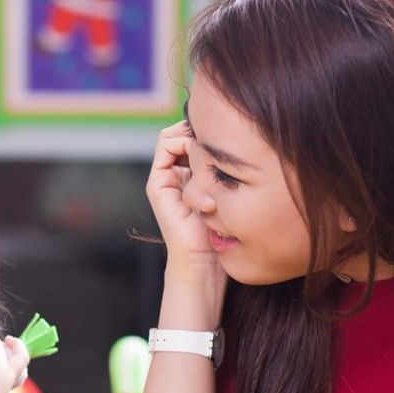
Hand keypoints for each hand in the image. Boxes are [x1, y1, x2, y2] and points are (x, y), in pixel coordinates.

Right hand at [147, 122, 222, 275]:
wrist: (203, 261)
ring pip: (173, 135)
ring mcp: (162, 178)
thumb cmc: (221, 234)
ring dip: (193, 135)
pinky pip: (165, 145)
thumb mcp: (227, 194)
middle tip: (222, 138)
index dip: (208, 132)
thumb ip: (224, 172)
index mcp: (189, 178)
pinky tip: (204, 157)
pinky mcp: (157, 183)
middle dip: (201, 130)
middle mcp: (174, 175)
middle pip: (181, 134)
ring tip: (212, 150)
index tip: (230, 136)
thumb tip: (237, 144)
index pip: (192, 139)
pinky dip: (185, 142)